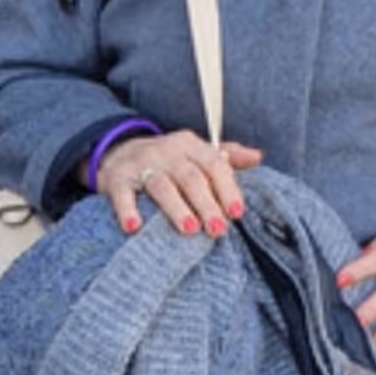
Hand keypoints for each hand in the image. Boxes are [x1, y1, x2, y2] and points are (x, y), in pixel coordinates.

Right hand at [96, 129, 263, 237]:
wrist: (119, 151)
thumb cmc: (169, 159)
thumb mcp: (197, 152)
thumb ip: (228, 155)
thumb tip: (258, 157)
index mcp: (191, 145)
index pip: (214, 164)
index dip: (227, 188)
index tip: (237, 213)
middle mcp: (167, 151)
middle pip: (190, 177)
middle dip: (206, 203)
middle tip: (217, 229)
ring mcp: (141, 164)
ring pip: (161, 185)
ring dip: (176, 208)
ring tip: (189, 229)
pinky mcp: (116, 179)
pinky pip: (122, 194)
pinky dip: (127, 210)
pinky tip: (134, 228)